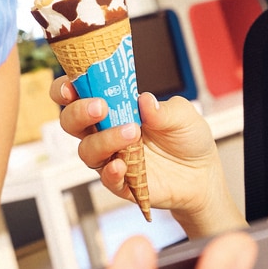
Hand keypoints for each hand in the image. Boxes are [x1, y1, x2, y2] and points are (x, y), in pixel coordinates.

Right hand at [55, 84, 233, 232]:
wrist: (202, 173)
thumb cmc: (185, 137)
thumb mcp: (182, 115)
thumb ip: (163, 109)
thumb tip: (144, 100)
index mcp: (113, 107)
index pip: (77, 94)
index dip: (65, 88)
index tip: (71, 85)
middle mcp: (104, 131)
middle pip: (70, 122)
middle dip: (78, 112)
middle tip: (100, 107)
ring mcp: (110, 157)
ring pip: (87, 150)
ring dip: (104, 140)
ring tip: (132, 133)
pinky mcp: (121, 183)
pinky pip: (106, 179)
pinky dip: (111, 172)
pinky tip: (121, 165)